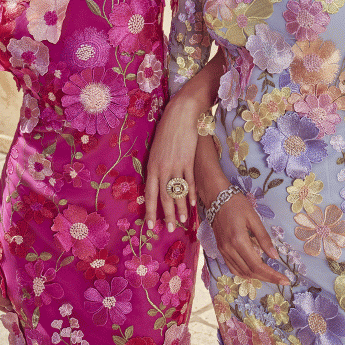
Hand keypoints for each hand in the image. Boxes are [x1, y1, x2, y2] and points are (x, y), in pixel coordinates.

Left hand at [145, 93, 198, 231]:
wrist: (180, 115)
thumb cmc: (166, 131)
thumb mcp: (155, 150)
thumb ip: (155, 167)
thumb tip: (156, 184)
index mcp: (151, 166)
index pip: (150, 194)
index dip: (151, 211)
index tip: (152, 226)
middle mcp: (163, 168)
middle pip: (165, 197)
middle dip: (168, 215)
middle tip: (171, 229)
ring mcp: (176, 165)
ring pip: (178, 193)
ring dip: (181, 208)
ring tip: (184, 221)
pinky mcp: (189, 161)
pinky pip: (190, 182)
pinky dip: (191, 194)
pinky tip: (193, 203)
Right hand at [211, 192, 290, 287]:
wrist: (216, 197)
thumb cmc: (237, 204)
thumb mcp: (254, 218)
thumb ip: (264, 238)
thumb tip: (274, 256)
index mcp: (239, 241)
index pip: (257, 265)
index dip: (272, 275)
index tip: (285, 280)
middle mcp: (229, 249)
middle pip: (250, 272)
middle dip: (267, 278)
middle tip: (281, 280)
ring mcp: (223, 251)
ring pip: (241, 273)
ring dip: (256, 277)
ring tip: (270, 276)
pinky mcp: (221, 250)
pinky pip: (233, 268)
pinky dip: (245, 273)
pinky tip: (254, 271)